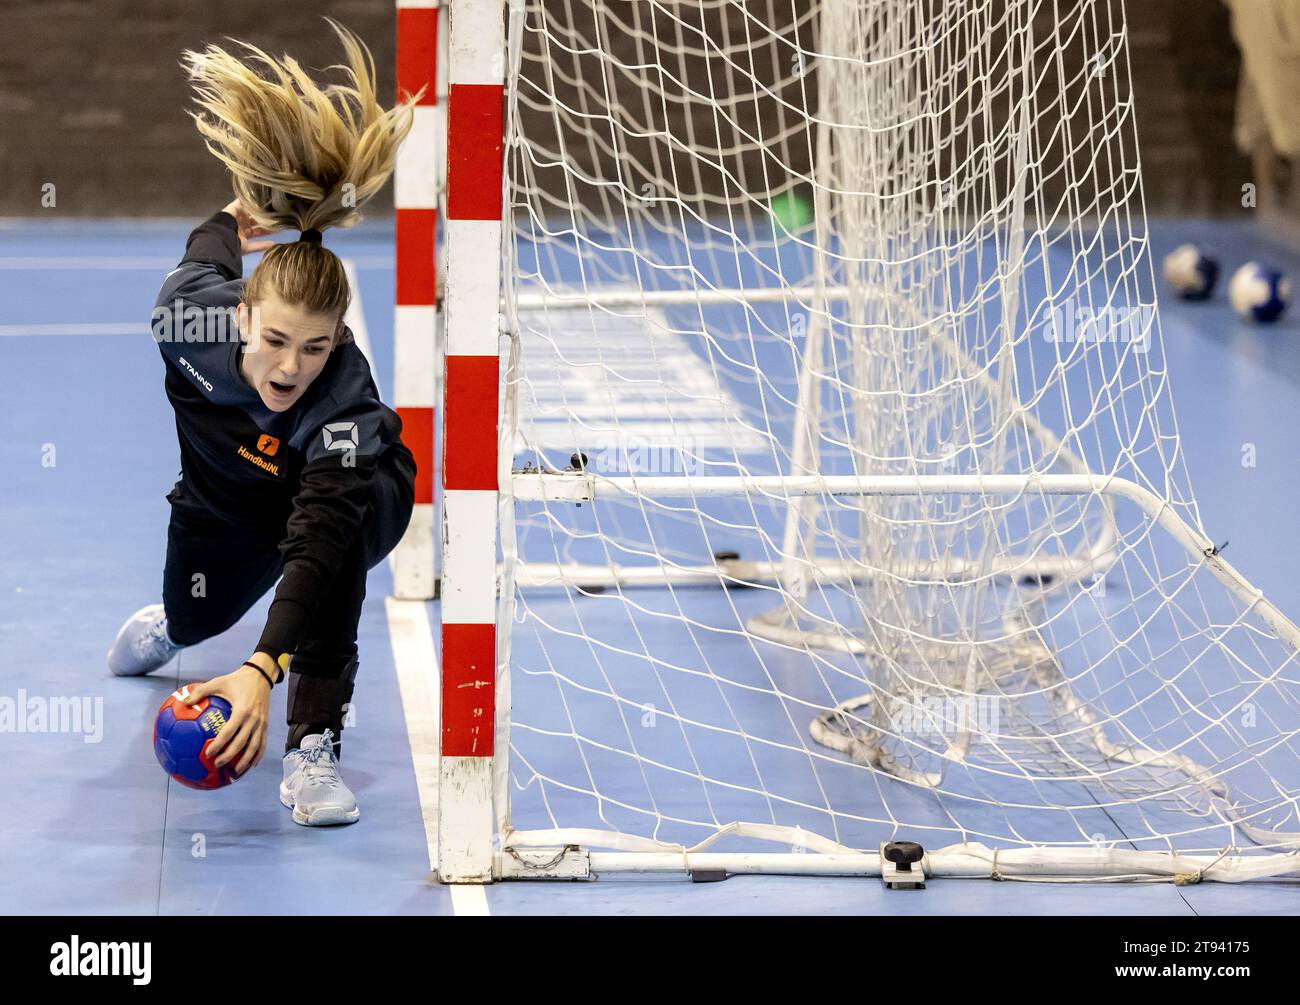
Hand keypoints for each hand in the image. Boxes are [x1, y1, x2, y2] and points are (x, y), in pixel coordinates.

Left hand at [182, 657, 274, 774]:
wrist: (261, 675)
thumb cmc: (237, 680)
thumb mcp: (218, 682)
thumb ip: (201, 692)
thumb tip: (184, 702)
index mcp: (242, 710)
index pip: (229, 732)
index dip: (219, 744)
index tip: (208, 754)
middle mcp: (254, 719)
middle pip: (242, 743)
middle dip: (229, 756)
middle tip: (217, 765)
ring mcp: (262, 723)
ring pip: (255, 747)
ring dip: (246, 761)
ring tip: (236, 772)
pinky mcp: (266, 724)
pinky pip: (262, 743)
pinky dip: (258, 755)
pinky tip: (251, 765)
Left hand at [222, 199, 274, 254]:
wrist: (222, 239)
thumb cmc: (227, 223)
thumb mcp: (233, 209)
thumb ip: (240, 203)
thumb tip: (249, 197)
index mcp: (235, 216)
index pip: (247, 211)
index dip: (256, 209)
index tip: (266, 206)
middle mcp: (239, 226)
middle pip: (253, 222)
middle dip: (263, 220)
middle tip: (275, 217)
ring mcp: (242, 237)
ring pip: (256, 233)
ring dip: (266, 231)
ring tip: (278, 228)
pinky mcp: (244, 247)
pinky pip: (255, 246)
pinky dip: (264, 245)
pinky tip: (273, 243)